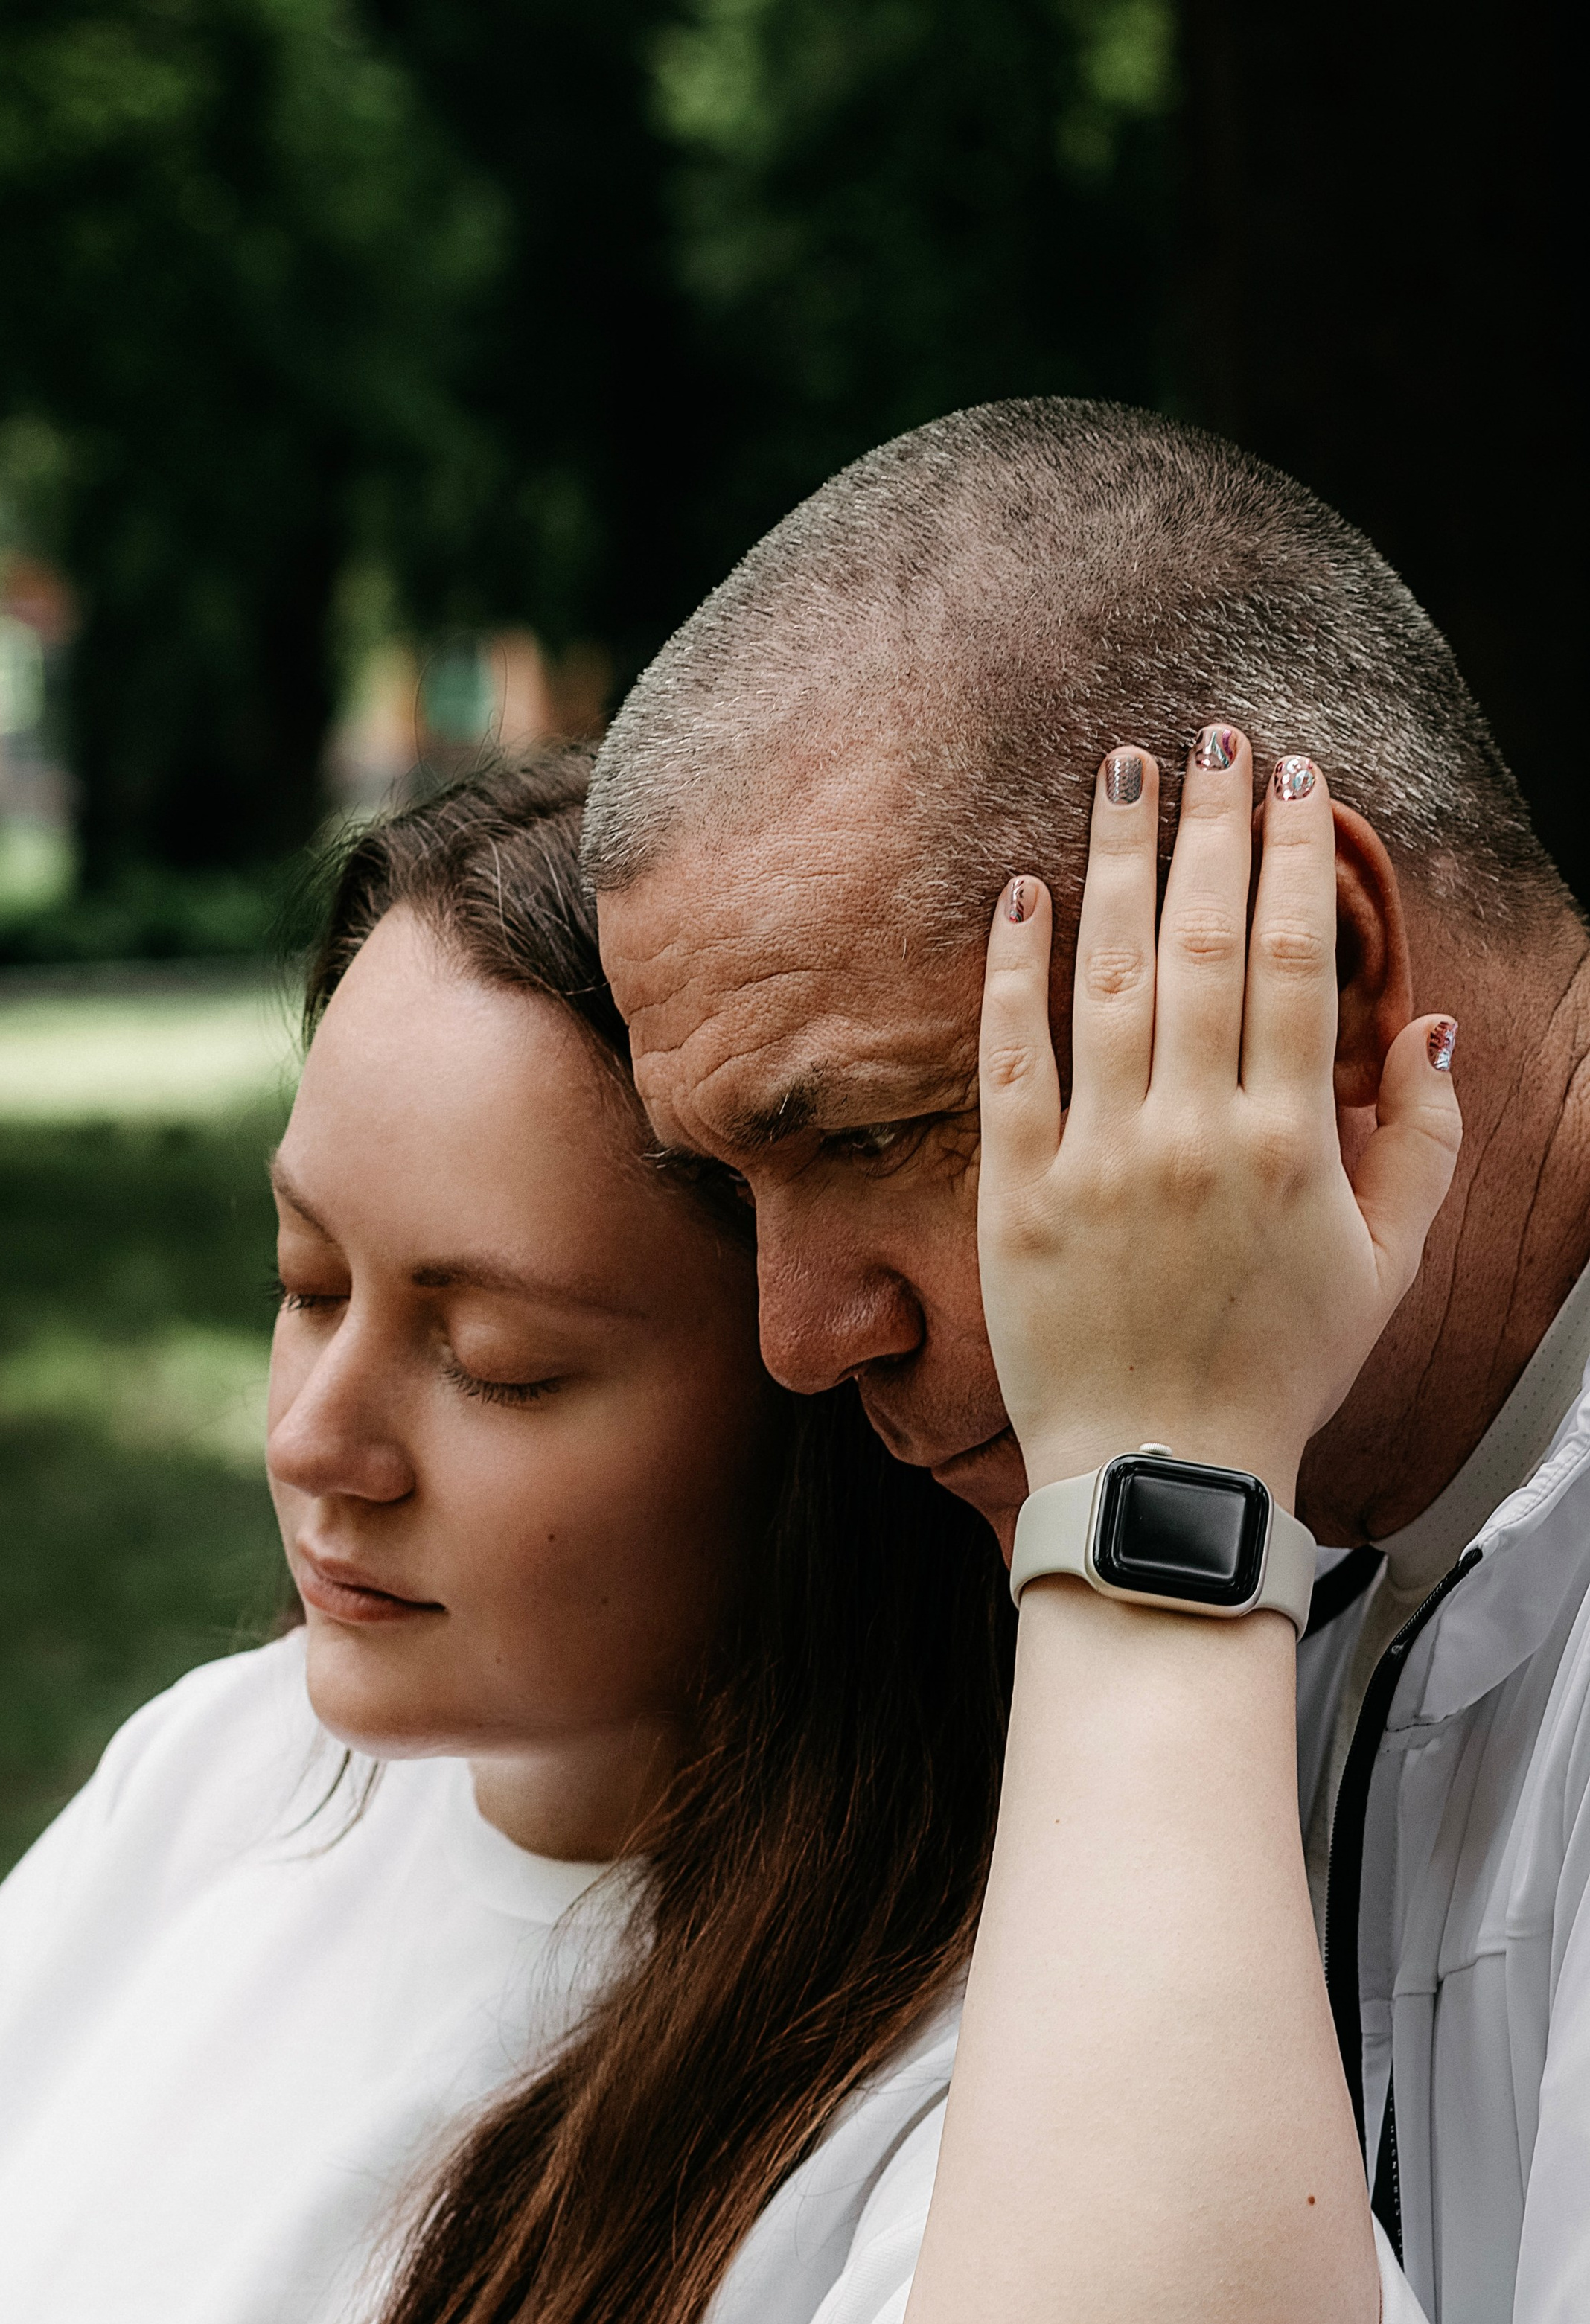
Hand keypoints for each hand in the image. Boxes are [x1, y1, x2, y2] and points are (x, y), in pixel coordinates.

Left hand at [979, 730, 1461, 1503]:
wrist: (1160, 1472)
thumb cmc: (1280, 1369)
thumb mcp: (1388, 1264)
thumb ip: (1426, 1140)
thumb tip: (1428, 1022)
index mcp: (1287, 1142)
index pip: (1289, 959)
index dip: (1293, 857)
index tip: (1294, 778)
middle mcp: (1190, 1134)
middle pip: (1197, 941)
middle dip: (1209, 826)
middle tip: (1210, 738)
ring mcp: (1096, 1161)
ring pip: (1105, 978)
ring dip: (1115, 862)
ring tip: (1122, 771)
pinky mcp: (1015, 1194)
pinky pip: (1008, 1060)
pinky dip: (1014, 971)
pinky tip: (1022, 893)